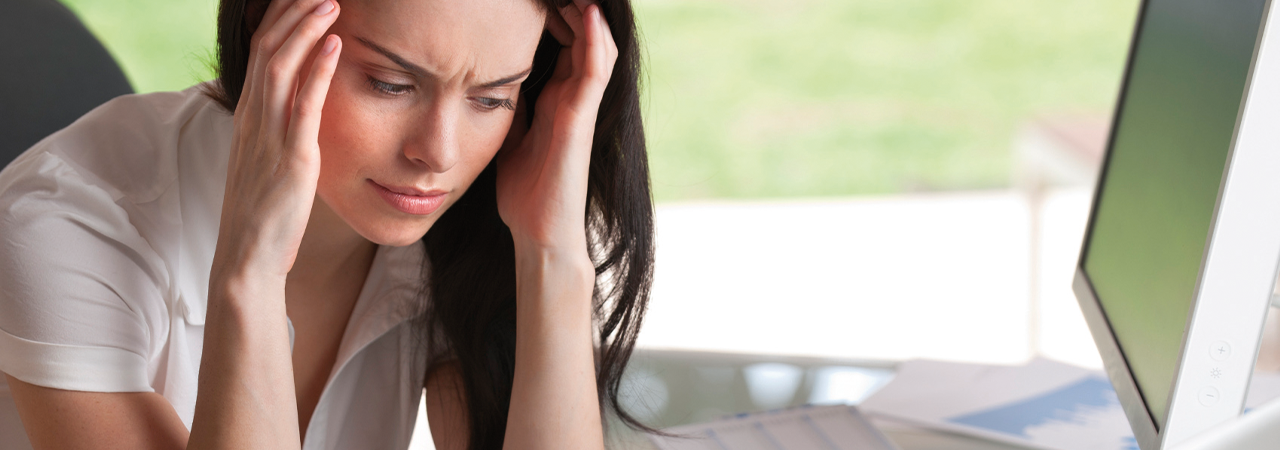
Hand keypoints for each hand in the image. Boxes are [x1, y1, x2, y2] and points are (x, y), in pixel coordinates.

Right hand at [212, 0, 341, 281]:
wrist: (248, 260)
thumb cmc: (266, 218)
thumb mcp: (271, 165)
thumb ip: (281, 135)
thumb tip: (302, 113)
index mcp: (248, 120)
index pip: (259, 55)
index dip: (278, 22)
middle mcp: (253, 121)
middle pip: (266, 48)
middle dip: (291, 13)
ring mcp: (269, 137)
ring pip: (280, 66)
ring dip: (306, 29)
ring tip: (329, 2)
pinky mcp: (291, 158)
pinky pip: (303, 103)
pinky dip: (319, 69)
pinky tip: (335, 45)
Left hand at [495, 1, 618, 254]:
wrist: (538, 234)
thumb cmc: (524, 194)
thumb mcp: (507, 138)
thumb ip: (506, 110)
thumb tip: (483, 84)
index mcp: (553, 101)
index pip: (557, 45)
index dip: (549, 17)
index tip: (529, 0)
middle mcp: (570, 99)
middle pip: (578, 38)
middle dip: (569, 9)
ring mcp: (579, 108)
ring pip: (593, 47)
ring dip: (586, 16)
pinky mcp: (580, 120)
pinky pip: (593, 73)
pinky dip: (594, 40)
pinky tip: (588, 14)